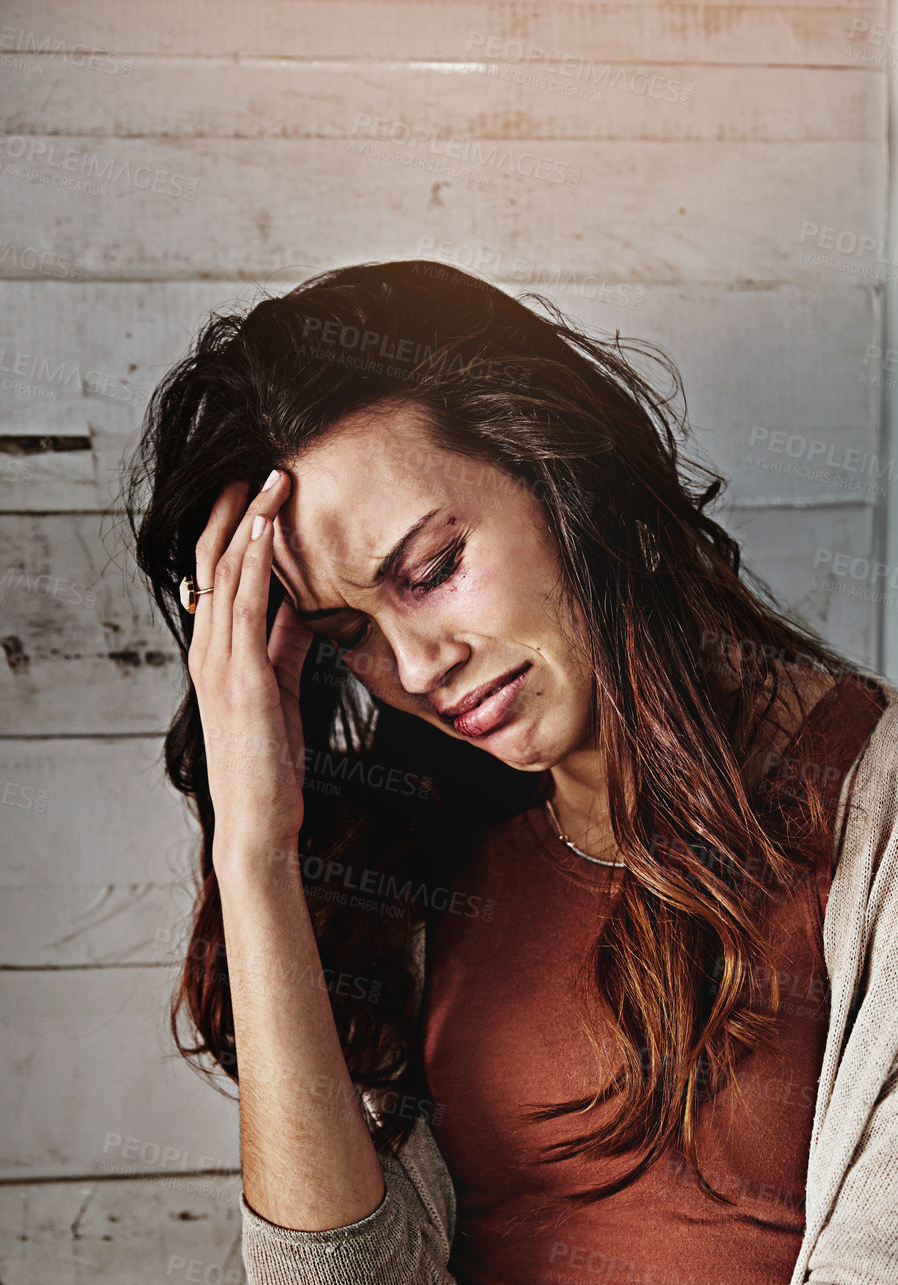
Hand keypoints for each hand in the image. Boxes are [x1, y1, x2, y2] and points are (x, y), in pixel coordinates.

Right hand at [187, 471, 314, 872]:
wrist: (260, 821)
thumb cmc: (271, 762)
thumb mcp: (282, 689)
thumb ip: (285, 645)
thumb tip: (301, 605)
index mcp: (218, 653)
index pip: (218, 574)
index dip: (236, 528)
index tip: (261, 488)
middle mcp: (209, 650)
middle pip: (213, 560)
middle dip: (236, 509)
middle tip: (261, 463)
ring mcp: (220, 662)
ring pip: (226, 571)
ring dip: (250, 519)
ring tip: (272, 476)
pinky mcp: (241, 678)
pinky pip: (243, 603)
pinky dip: (254, 557)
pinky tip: (269, 524)